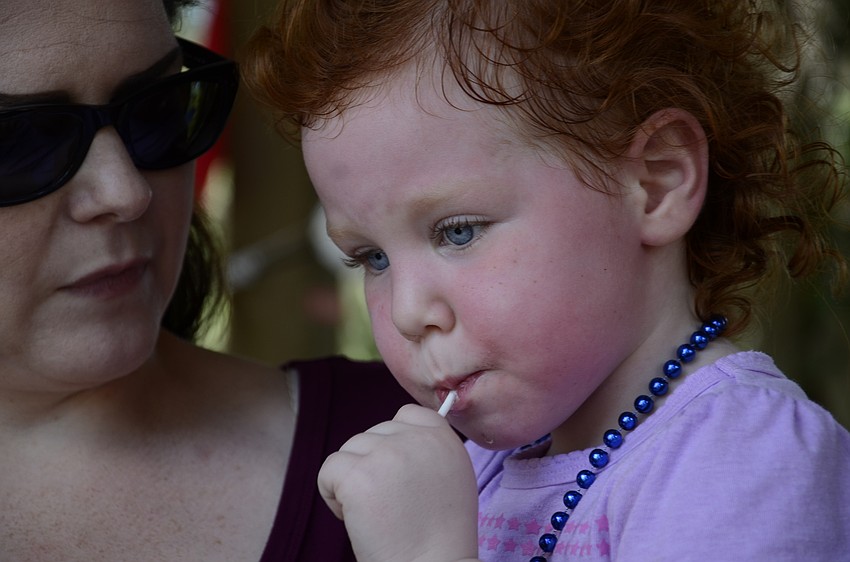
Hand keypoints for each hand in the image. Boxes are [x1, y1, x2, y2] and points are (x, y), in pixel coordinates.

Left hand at [318, 404, 479, 561]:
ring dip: (353, 481)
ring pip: (349, 451)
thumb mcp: (451, 477)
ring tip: (376, 515)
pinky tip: (355, 518)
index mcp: (443, 437)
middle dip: (371, 466)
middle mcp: (416, 438)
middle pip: (373, 434)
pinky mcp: (358, 474)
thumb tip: (393, 436)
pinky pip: (328, 470)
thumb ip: (428, 449)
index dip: (393, 442)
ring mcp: (387, 453)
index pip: (406, 414)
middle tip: (390, 506)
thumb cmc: (439, 536)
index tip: (397, 476)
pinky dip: (332, 495)